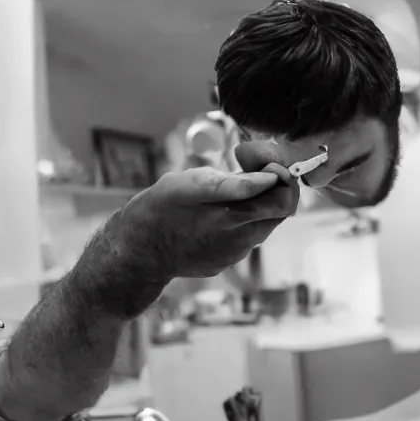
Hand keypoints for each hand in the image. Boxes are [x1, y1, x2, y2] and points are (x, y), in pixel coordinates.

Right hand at [104, 144, 297, 282]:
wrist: (138, 252)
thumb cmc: (159, 209)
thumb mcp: (190, 183)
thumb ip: (232, 182)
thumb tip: (267, 180)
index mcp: (231, 214)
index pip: (281, 194)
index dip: (277, 171)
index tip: (256, 160)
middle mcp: (238, 237)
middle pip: (281, 209)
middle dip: (276, 186)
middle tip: (255, 169)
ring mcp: (234, 253)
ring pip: (266, 223)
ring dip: (259, 204)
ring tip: (231, 190)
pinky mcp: (227, 261)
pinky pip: (248, 236)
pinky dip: (244, 220)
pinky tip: (218, 212)